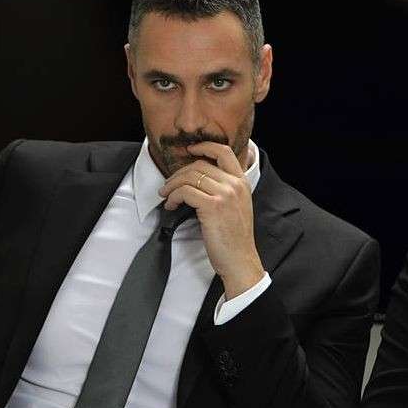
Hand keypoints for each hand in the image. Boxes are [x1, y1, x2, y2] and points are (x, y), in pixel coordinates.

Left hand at [158, 142, 263, 298]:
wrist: (240, 260)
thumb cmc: (234, 239)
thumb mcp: (236, 208)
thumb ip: (224, 191)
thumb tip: (198, 181)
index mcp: (242, 183)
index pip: (223, 152)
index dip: (204, 146)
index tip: (190, 149)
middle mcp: (235, 185)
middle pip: (199, 164)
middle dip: (178, 173)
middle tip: (168, 186)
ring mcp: (225, 194)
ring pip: (189, 176)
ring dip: (172, 185)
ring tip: (166, 197)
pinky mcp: (212, 206)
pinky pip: (185, 191)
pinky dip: (173, 197)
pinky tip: (171, 206)